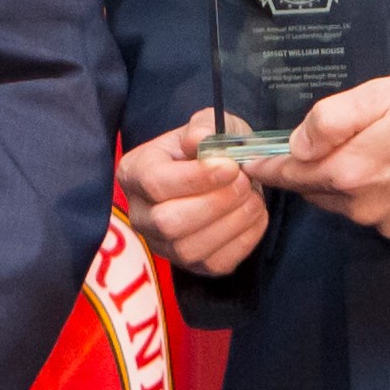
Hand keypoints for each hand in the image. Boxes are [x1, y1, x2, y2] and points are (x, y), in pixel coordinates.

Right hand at [119, 111, 270, 275]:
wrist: (226, 172)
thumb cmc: (211, 148)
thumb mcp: (210, 124)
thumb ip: (204, 126)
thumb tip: (199, 140)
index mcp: (135, 172)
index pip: (155, 183)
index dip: (196, 178)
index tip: (230, 166)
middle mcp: (140, 215)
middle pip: (168, 223)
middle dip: (214, 203)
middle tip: (244, 182)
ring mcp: (164, 245)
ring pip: (190, 249)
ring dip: (231, 222)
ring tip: (252, 196)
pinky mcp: (192, 265)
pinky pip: (216, 264)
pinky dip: (243, 240)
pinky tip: (255, 214)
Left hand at [254, 71, 389, 243]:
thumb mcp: (381, 94)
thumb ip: (331, 119)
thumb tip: (294, 145)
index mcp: (350, 170)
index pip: (291, 175)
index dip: (268, 166)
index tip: (248, 162)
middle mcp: (364, 207)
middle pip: (317, 192)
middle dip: (313, 171)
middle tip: (326, 142)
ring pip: (347, 206)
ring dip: (346, 184)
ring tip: (374, 151)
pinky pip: (378, 216)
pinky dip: (378, 197)